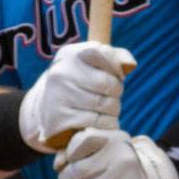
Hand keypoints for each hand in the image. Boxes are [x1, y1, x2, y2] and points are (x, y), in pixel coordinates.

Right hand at [19, 41, 135, 152]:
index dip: (116, 67)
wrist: (48, 110)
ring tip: (104, 110)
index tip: (115, 75)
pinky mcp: (59, 119)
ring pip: (106, 105)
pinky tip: (99, 122)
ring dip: (113, 111)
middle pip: (108, 83)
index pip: (104, 53)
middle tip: (110, 96)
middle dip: (116, 93)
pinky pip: (98, 123)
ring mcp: (58, 96)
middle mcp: (61, 72)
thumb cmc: (80, 83)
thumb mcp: (93, 64)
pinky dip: (106, 125)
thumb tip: (130, 65)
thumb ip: (115, 57)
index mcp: (70, 54)